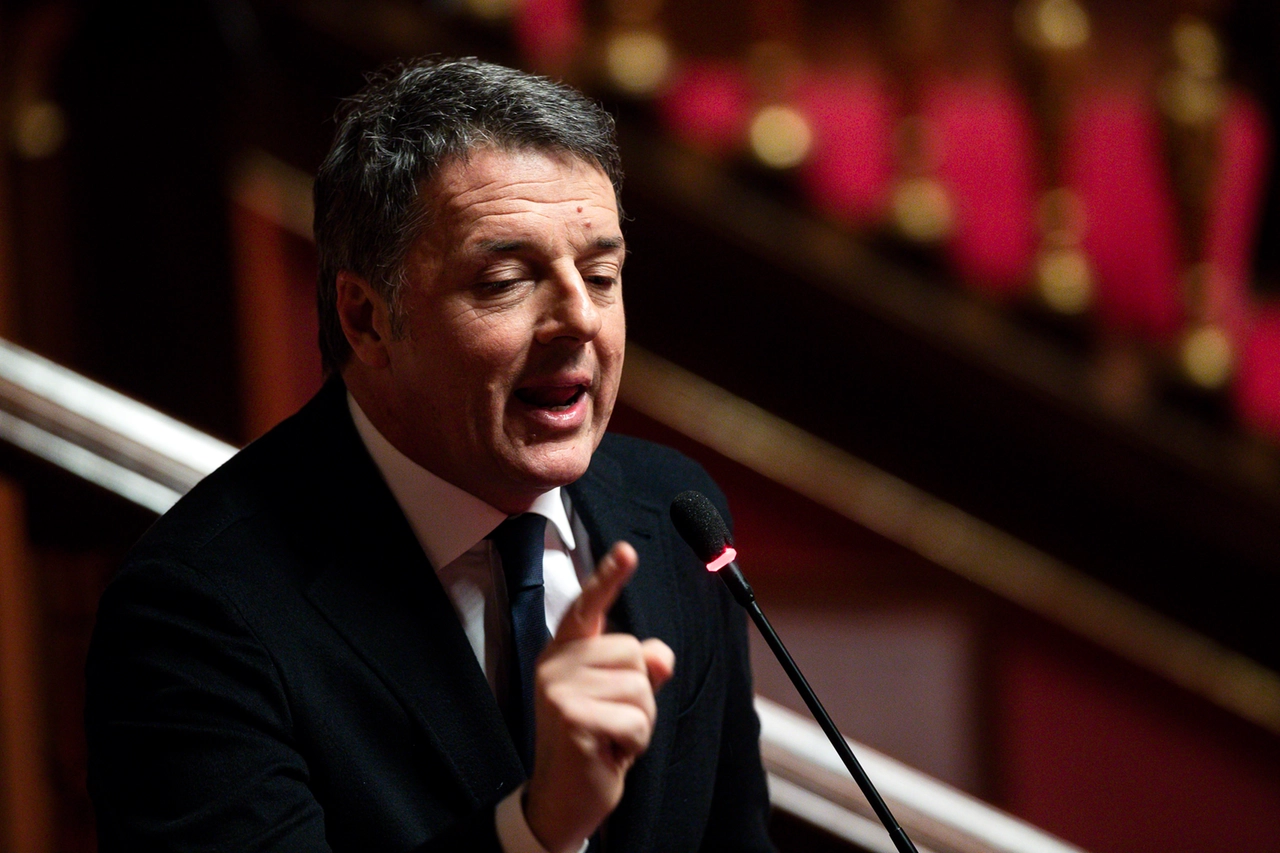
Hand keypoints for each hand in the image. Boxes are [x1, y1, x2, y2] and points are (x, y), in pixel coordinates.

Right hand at [522, 542, 675, 852]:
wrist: (563, 800)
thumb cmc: (594, 744)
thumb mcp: (622, 700)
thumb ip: (642, 669)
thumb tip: (660, 654)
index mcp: (564, 652)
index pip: (587, 607)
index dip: (608, 577)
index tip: (627, 551)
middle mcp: (555, 664)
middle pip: (634, 653)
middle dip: (640, 694)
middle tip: (612, 722)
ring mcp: (559, 690)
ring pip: (640, 686)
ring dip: (639, 721)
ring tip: (611, 737)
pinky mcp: (573, 717)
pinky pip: (637, 719)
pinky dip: (635, 743)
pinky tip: (609, 753)